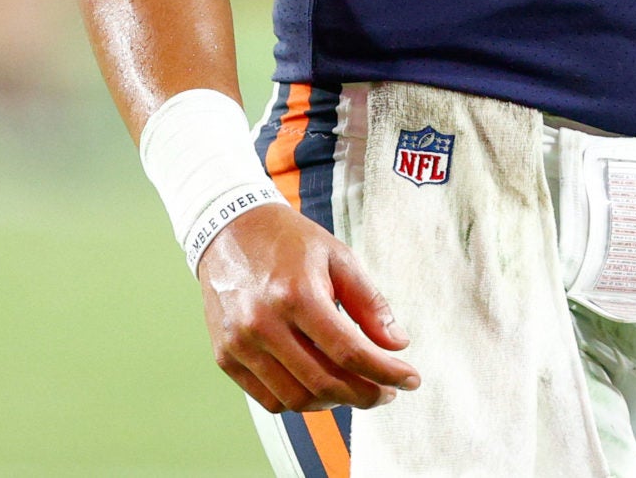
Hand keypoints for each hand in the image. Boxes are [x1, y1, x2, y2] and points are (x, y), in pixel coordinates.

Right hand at [198, 201, 420, 411]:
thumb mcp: (339, 257)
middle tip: (387, 393)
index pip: (349, 352)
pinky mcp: (225, 357)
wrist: (229, 231)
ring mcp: (240, 344)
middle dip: (365, 395)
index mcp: (297, 295)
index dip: (385, 372)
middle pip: (323, 382)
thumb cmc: (289, 241)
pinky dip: (301, 401)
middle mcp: (263, 324)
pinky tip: (322, 388)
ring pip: (295, 399)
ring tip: (357, 389)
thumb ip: (370, 303)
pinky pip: (268, 398)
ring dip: (334, 404)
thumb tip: (397, 345)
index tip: (410, 380)